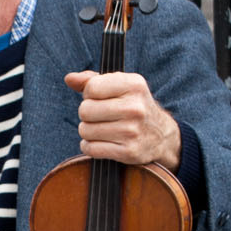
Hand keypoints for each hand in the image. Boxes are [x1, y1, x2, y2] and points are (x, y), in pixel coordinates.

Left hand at [64, 70, 181, 171]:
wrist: (161, 136)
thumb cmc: (132, 106)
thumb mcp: (119, 86)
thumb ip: (91, 80)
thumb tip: (69, 78)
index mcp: (134, 85)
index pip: (91, 88)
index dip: (89, 94)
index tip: (100, 98)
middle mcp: (135, 107)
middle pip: (85, 110)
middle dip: (87, 114)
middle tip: (99, 116)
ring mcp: (132, 131)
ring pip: (85, 131)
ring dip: (88, 131)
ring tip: (102, 129)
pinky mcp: (129, 152)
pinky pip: (91, 149)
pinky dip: (90, 147)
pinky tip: (101, 142)